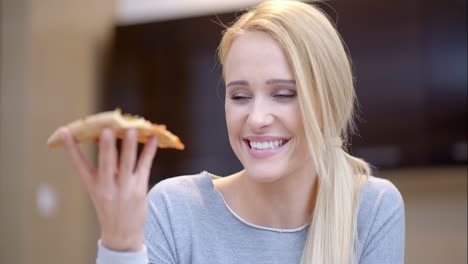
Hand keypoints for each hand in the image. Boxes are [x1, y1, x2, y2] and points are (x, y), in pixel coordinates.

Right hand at [59, 127, 157, 251]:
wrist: (123, 234)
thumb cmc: (110, 206)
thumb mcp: (100, 189)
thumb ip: (104, 166)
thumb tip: (104, 138)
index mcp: (92, 186)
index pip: (79, 164)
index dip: (71, 148)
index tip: (64, 131)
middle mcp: (107, 188)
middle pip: (106, 163)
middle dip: (106, 146)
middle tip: (106, 130)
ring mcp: (124, 189)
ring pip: (127, 163)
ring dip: (130, 145)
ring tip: (133, 129)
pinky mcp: (140, 189)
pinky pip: (144, 166)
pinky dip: (149, 151)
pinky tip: (153, 138)